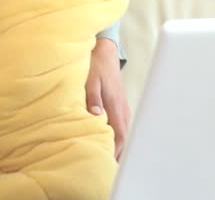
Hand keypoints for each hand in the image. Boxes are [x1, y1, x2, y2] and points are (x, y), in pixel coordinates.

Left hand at [85, 38, 129, 159]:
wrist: (106, 50)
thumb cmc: (96, 64)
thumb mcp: (90, 79)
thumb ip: (93, 97)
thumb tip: (97, 116)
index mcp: (115, 104)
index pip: (119, 133)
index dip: (115, 149)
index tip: (108, 160)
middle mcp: (122, 107)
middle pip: (124, 136)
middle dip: (118, 151)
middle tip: (108, 164)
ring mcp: (123, 105)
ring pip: (124, 131)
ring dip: (118, 143)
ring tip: (109, 157)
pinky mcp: (120, 103)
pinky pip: (122, 124)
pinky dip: (118, 135)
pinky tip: (111, 140)